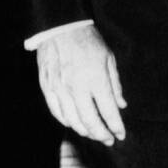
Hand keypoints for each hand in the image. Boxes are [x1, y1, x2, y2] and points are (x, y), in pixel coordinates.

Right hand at [36, 24, 126, 145]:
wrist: (59, 27)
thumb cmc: (87, 41)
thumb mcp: (108, 59)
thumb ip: (115, 85)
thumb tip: (121, 105)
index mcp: (96, 79)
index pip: (108, 112)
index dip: (116, 127)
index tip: (121, 134)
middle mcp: (77, 88)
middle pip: (90, 122)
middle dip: (101, 135)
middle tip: (108, 139)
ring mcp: (60, 89)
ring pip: (72, 121)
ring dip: (84, 131)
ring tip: (93, 132)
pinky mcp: (47, 87)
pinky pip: (56, 112)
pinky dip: (67, 121)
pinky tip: (74, 123)